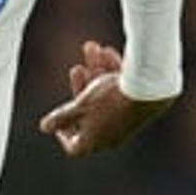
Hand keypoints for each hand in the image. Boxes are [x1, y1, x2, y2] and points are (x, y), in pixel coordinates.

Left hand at [38, 39, 174, 156]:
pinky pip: (119, 92)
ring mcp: (123, 121)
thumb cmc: (110, 100)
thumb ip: (61, 117)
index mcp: (94, 142)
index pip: (74, 146)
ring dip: (96, 72)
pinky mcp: (136, 107)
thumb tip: (45, 127)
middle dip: (80, 87)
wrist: (151, 89)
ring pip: (104, 97)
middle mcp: (109, 135)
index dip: (63, 134)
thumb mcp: (79, 106)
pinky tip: (108, 52)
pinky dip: (112, 74)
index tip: (58, 120)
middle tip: (77, 68)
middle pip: (87, 113)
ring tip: (92, 47)